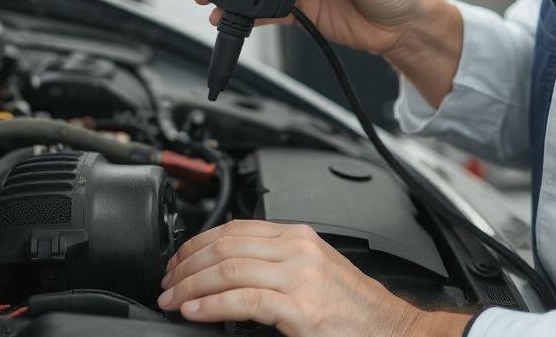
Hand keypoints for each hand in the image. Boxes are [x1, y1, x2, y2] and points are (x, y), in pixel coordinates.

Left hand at [157, 220, 468, 336]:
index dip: (197, 243)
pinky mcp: (298, 307)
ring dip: (190, 286)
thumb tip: (228, 268)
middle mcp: (296, 249)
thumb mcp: (312, 272)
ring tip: (172, 299)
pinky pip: (241, 299)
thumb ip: (276, 262)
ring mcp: (298, 276)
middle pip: (224, 245)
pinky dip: (210, 305)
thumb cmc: (351, 309)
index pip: (234, 228)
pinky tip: (193, 312)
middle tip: (166, 282)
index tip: (177, 261)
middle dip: (186, 264)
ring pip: (227, 269)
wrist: (389, 329)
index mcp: (297, 236)